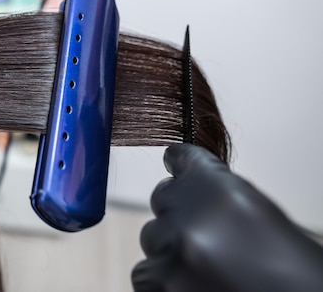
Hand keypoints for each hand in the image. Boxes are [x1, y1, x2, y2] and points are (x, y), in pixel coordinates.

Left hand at [132, 143, 322, 291]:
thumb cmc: (294, 273)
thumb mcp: (264, 218)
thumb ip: (221, 198)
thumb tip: (191, 187)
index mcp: (224, 195)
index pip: (185, 160)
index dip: (180, 164)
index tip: (174, 162)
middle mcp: (192, 222)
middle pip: (163, 201)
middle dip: (180, 213)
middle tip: (205, 237)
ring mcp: (172, 258)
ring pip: (152, 239)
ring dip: (171, 250)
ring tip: (208, 269)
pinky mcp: (160, 289)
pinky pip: (146, 273)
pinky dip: (164, 280)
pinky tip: (194, 286)